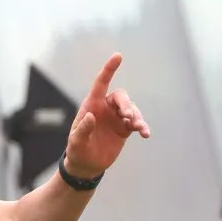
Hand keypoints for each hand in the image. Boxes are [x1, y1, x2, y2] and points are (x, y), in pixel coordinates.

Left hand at [64, 53, 150, 177]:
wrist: (87, 165)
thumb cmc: (77, 150)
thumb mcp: (76, 142)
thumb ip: (82, 129)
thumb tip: (89, 116)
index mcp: (91, 106)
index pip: (100, 84)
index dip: (109, 70)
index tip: (118, 56)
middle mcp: (105, 108)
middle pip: (120, 97)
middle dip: (126, 104)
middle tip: (127, 116)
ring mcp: (116, 118)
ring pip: (132, 109)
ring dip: (137, 116)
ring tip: (139, 128)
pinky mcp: (124, 128)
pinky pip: (137, 122)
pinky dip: (142, 126)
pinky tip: (145, 134)